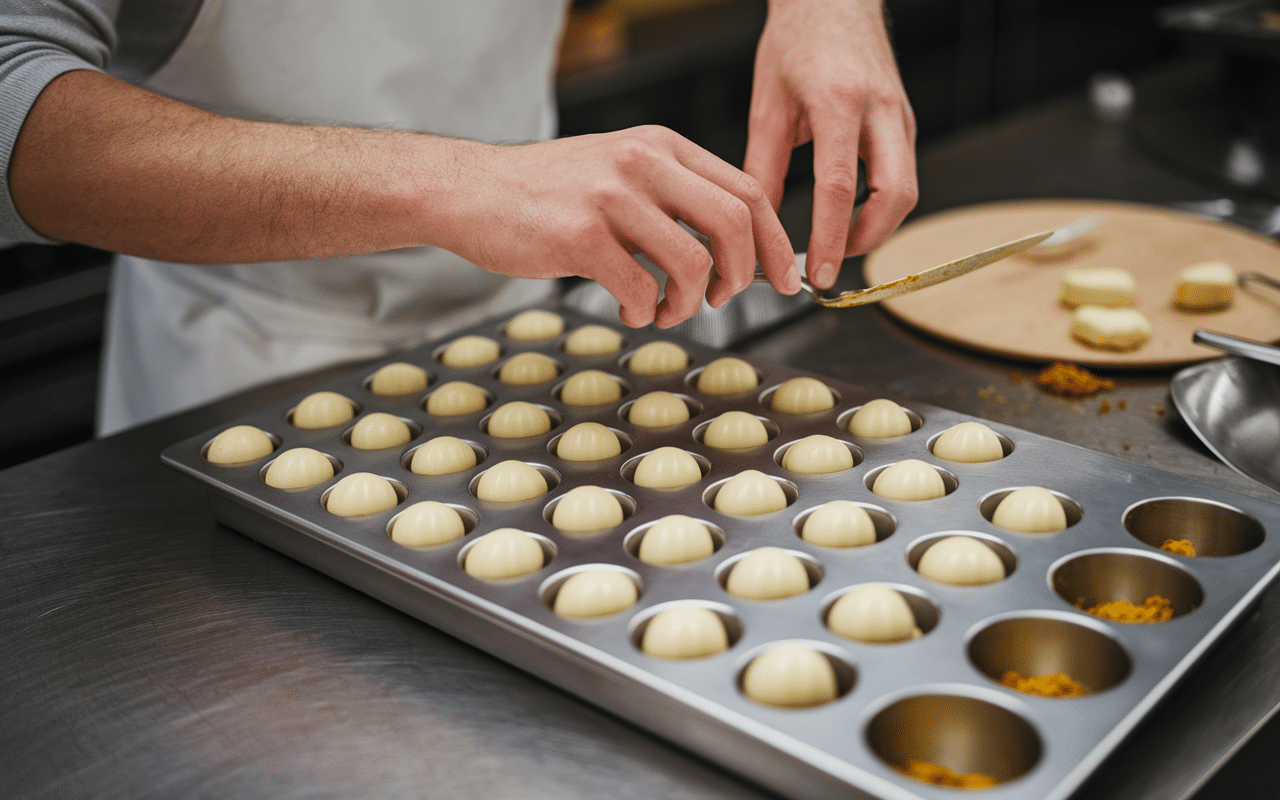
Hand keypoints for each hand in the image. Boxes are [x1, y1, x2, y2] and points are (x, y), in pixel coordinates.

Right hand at [439, 126, 800, 327]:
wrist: (469, 190)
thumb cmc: (545, 194)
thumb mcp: (619, 173)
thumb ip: (671, 199)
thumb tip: (732, 250)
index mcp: (660, 145)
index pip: (747, 190)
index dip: (774, 242)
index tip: (781, 278)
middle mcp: (642, 162)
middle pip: (734, 222)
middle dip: (742, 275)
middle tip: (724, 299)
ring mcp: (611, 197)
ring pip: (693, 262)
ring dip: (691, 303)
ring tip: (668, 310)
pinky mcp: (581, 236)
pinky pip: (643, 288)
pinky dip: (647, 311)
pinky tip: (629, 307)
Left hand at [744, 0, 917, 289]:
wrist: (834, 0)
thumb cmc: (796, 42)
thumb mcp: (767, 104)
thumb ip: (761, 168)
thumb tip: (756, 226)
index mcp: (839, 101)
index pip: (840, 186)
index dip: (832, 238)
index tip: (820, 274)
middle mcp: (881, 109)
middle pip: (896, 194)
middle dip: (868, 240)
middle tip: (834, 265)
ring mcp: (901, 116)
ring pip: (907, 190)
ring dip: (877, 226)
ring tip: (837, 244)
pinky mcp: (906, 122)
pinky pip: (903, 175)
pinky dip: (881, 205)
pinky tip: (850, 218)